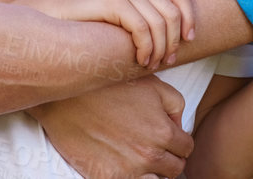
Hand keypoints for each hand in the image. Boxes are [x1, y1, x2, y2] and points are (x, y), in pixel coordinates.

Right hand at [21, 0, 194, 69]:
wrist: (50, 13)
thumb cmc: (86, 19)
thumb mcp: (120, 12)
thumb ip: (142, 14)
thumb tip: (172, 37)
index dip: (190, 20)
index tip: (189, 42)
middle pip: (173, 13)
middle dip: (175, 41)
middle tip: (168, 62)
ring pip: (160, 23)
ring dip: (160, 49)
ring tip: (151, 65)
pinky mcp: (112, 0)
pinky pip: (142, 28)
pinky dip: (147, 49)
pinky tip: (140, 61)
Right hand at [34, 77, 193, 178]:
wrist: (65, 98)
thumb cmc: (109, 86)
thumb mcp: (151, 84)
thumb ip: (175, 104)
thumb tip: (178, 124)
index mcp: (162, 131)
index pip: (186, 148)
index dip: (179, 142)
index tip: (169, 138)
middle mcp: (149, 154)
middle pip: (175, 169)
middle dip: (169, 159)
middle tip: (155, 148)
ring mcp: (128, 170)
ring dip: (153, 173)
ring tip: (140, 159)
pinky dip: (133, 178)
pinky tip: (124, 166)